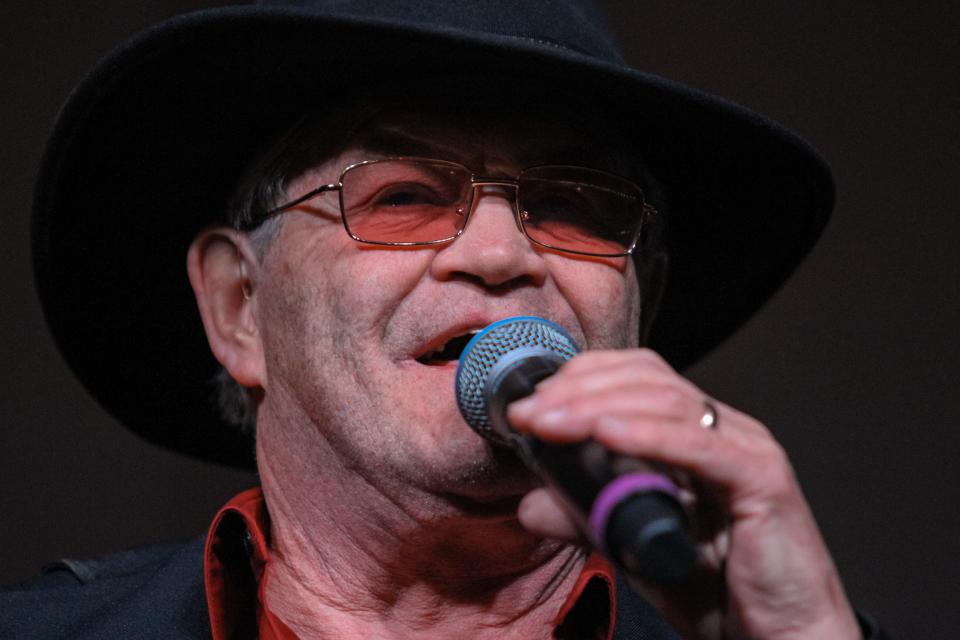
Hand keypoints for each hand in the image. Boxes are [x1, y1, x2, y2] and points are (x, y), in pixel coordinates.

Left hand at [507, 349, 860, 639]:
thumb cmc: (720, 592)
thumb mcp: (633, 547)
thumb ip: (586, 519)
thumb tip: (530, 504)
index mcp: (695, 434)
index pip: (635, 378)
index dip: (579, 380)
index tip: (527, 405)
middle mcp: (724, 430)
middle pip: (648, 380)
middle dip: (579, 389)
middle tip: (527, 413)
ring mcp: (747, 449)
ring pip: (668, 403)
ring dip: (597, 407)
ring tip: (549, 422)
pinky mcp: (764, 482)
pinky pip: (701, 449)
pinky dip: (650, 437)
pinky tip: (606, 435)